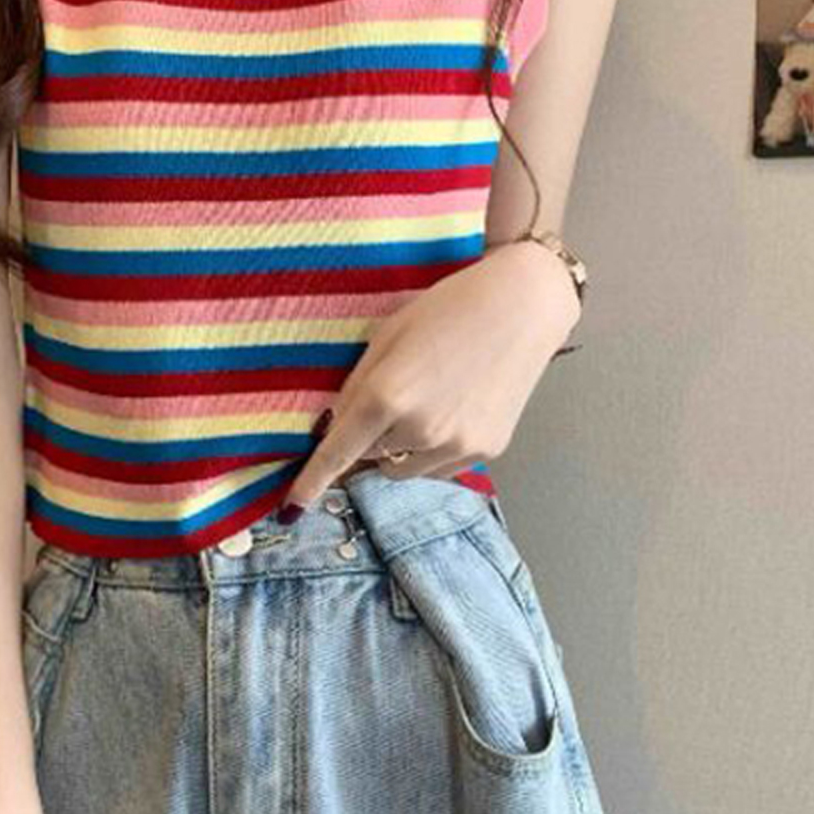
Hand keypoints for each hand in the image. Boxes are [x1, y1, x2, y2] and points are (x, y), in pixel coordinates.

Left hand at [279, 240, 581, 513]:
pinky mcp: (485, 450)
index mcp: (386, 396)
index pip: (337, 453)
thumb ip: (356, 386)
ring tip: (427, 400)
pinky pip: (439, 467)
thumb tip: (334, 427)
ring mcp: (455, 445)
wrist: (523, 305)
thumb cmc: (449, 307)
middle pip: (370, 457)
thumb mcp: (387, 336)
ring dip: (400, 448)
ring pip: (404, 468)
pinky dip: (432, 450)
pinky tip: (452, 409)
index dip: (311, 482)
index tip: (291, 508)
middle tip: (391, 398)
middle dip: (368, 438)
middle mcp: (420, 430)